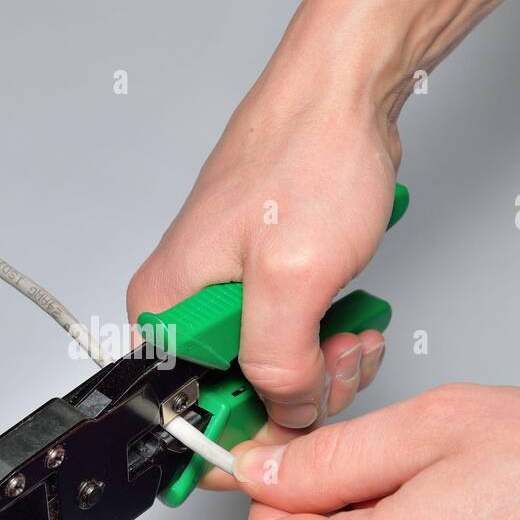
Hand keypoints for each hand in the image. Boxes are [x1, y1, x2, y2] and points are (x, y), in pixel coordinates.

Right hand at [127, 0, 519, 429]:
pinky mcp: (264, 278)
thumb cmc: (309, 156)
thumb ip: (279, 365)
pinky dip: (329, 338)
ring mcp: (227, 289)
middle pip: (235, 395)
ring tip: (352, 330)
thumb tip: (287, 412)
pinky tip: (353, 318)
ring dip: (324, 365)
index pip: (188, 408)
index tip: (297, 419)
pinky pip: (294, 337)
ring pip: (273, 370)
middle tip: (337, 356)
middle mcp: (187, 302)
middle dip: (300, 391)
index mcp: (166, 306)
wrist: (349, 91)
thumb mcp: (293, 279)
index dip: (249, 427)